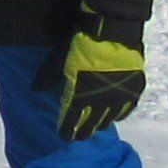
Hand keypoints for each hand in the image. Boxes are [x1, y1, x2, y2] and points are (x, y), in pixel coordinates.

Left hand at [57, 11, 145, 138]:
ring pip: (108, 119)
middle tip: (77, 136)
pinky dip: (118, 115)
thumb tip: (34, 90)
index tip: (63, 137)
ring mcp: (119, 96)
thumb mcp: (58, 60)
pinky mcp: (134, 89)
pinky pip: (126, 109)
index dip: (66, 130)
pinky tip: (114, 117)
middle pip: (90, 124)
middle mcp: (100, 101)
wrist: (112, 30)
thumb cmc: (80, 43)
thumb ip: (48, 77)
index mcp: (79, 96)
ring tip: (94, 128)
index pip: (70, 121)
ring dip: (99, 125)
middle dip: (82, 132)